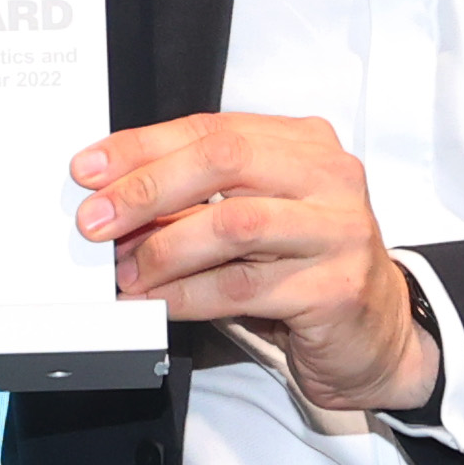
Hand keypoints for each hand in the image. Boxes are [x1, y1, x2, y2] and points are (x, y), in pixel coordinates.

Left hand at [72, 113, 436, 414]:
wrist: (374, 335)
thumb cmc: (304, 268)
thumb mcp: (254, 216)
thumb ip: (199, 198)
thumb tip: (115, 199)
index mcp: (306, 143)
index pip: (213, 129)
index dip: (143, 146)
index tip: (90, 170)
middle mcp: (330, 177)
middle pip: (225, 161)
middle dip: (148, 188)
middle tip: (97, 220)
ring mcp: (339, 231)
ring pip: (234, 224)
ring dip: (165, 248)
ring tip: (125, 270)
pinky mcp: (336, 288)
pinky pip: (243, 287)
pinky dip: (186, 294)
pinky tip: (156, 301)